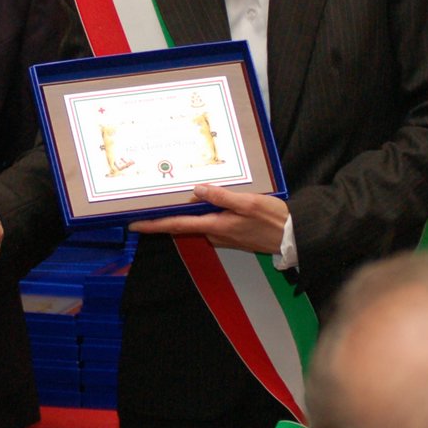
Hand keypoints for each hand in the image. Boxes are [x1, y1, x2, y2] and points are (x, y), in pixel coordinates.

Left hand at [128, 183, 289, 254]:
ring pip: (198, 221)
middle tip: (149, 202)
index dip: (154, 225)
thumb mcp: (249, 203)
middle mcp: (215, 233)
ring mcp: (223, 235)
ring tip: (177, 195)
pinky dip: (204, 212)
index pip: (177, 225)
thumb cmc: (272, 219)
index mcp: (215, 226)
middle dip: (166, 215)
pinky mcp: (231, 234)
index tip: (135, 225)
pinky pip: (210, 221)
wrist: (292, 237)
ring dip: (188, 211)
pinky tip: (206, 200)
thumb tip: (198, 190)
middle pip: (184, 224)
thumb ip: (222, 197)